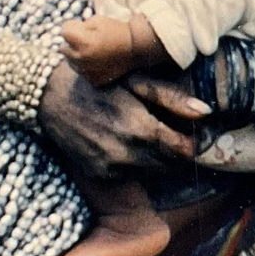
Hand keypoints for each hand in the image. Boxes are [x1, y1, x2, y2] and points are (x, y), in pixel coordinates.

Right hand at [37, 63, 206, 177]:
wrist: (48, 95)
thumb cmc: (96, 82)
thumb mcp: (135, 81)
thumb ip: (171, 98)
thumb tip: (205, 113)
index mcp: (142, 128)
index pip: (185, 151)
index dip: (193, 143)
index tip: (192, 134)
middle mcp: (129, 154)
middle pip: (171, 164)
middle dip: (175, 151)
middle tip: (169, 132)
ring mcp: (112, 167)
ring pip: (151, 172)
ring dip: (155, 158)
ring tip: (144, 134)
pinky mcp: (99, 174)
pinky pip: (129, 174)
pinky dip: (133, 163)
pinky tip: (122, 142)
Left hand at [61, 15, 138, 86]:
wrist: (136, 48)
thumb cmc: (116, 31)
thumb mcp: (96, 20)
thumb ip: (78, 26)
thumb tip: (67, 34)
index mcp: (82, 42)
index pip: (63, 31)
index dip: (73, 26)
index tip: (82, 27)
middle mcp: (82, 59)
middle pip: (63, 48)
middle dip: (72, 43)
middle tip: (87, 40)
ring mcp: (87, 72)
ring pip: (71, 62)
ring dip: (77, 56)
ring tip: (93, 51)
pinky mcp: (93, 80)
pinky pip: (82, 72)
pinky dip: (86, 67)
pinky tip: (98, 61)